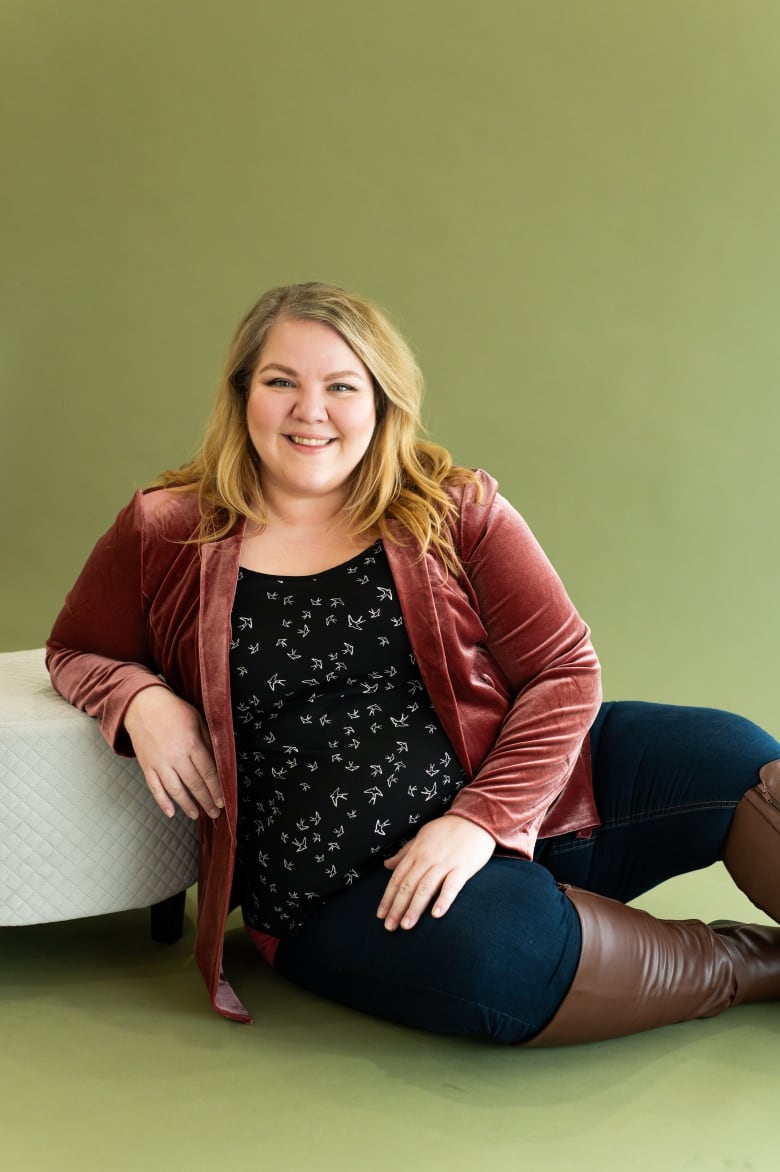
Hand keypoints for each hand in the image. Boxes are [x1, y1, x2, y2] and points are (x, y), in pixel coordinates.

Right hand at [124, 686, 223, 820]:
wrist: (142, 704)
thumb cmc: (173, 710)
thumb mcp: (197, 719)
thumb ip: (207, 740)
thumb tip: (219, 759)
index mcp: (191, 743)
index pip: (208, 772)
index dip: (216, 789)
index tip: (223, 801)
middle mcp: (175, 756)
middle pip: (194, 784)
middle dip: (206, 801)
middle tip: (215, 813)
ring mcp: (159, 763)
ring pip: (175, 790)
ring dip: (187, 805)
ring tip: (197, 815)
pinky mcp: (147, 766)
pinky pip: (154, 788)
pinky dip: (162, 802)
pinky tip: (171, 812)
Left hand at [377, 814, 494, 930]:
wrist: (475, 819)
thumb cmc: (447, 830)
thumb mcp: (421, 836)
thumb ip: (404, 852)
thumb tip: (386, 865)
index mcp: (416, 852)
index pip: (398, 878)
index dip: (388, 897)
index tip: (381, 914)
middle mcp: (427, 858)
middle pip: (408, 885)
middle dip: (397, 907)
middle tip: (389, 927)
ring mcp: (445, 863)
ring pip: (426, 888)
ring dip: (414, 908)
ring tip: (406, 925)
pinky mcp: (463, 868)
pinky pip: (452, 886)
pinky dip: (443, 900)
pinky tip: (436, 914)